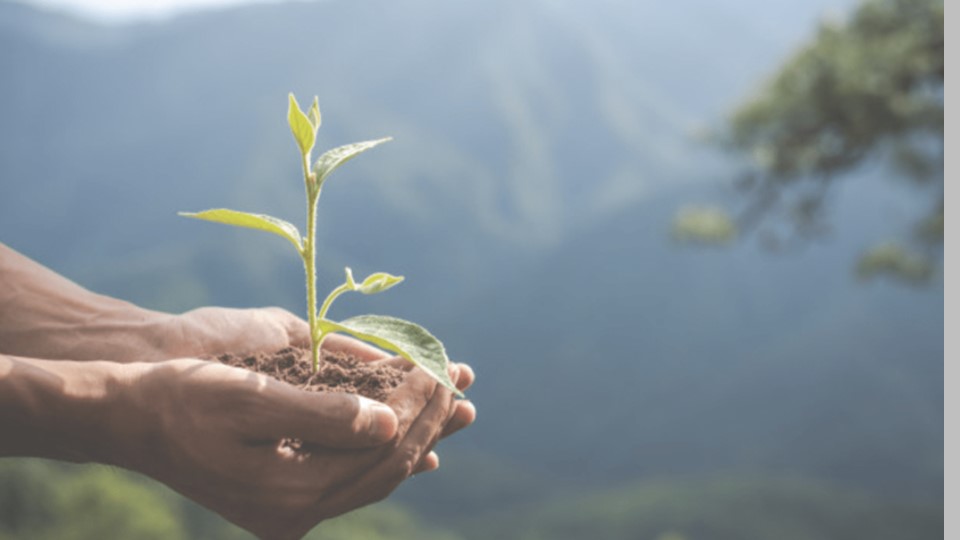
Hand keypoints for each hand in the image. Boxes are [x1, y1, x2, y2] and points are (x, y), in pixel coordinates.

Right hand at [117, 356, 467, 539]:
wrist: (128, 420)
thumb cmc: (184, 398)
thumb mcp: (251, 398)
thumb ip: (324, 414)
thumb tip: (390, 423)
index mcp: (291, 492)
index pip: (382, 449)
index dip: (419, 406)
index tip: (442, 366)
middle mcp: (296, 513)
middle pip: (387, 467)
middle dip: (429, 421)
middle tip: (463, 381)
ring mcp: (289, 512)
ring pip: (375, 475)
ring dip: (416, 436)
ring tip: (456, 407)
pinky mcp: (283, 500)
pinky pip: (352, 480)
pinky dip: (386, 456)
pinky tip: (415, 446)